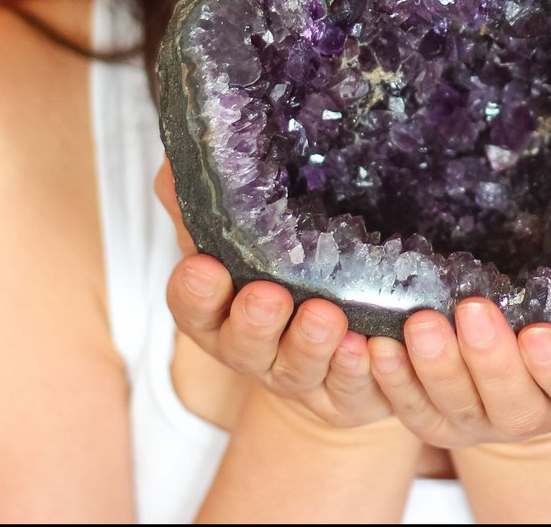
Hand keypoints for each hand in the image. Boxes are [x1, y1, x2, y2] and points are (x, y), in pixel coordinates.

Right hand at [154, 161, 392, 431]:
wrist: (329, 344)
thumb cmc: (275, 272)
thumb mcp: (240, 234)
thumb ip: (209, 198)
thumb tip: (180, 157)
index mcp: (219, 312)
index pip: (193, 306)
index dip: (196, 292)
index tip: (204, 268)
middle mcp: (254, 350)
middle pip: (244, 346)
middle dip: (254, 323)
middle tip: (269, 295)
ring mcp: (299, 375)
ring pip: (299, 369)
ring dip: (310, 345)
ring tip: (328, 317)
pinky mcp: (345, 392)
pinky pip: (352, 388)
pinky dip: (359, 370)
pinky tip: (370, 347)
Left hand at [365, 167, 550, 449]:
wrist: (540, 377)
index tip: (542, 334)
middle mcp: (533, 412)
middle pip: (509, 402)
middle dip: (488, 361)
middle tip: (468, 311)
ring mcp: (479, 418)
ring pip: (451, 407)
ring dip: (430, 369)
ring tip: (418, 323)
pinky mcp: (434, 413)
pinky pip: (403, 408)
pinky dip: (386, 381)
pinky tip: (369, 345)